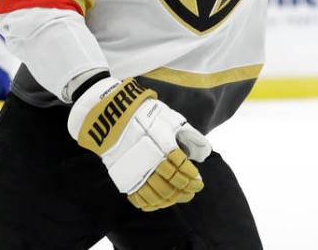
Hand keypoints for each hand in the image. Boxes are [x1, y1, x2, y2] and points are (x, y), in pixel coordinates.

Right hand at [67, 77, 211, 211]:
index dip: (193, 179)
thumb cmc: (145, 115)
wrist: (113, 114)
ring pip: (157, 194)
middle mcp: (151, 160)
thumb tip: (204, 152)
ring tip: (177, 197)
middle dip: (185, 190)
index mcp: (164, 145)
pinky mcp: (124, 176)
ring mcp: (137, 170)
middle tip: (191, 191)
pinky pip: (139, 198)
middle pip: (172, 184)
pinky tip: (158, 201)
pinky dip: (151, 203)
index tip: (198, 182)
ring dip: (170, 198)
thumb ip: (189, 135)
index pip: (183, 169)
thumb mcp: (171, 119)